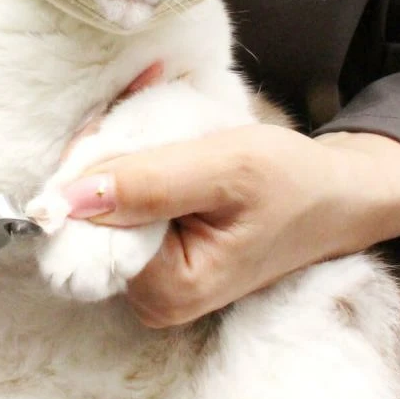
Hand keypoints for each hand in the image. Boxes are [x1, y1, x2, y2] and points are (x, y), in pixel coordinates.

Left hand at [60, 125, 399, 326]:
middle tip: (136, 101)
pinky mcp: (156, 256)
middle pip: (89, 216)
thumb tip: (66, 198)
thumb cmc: (292, 183)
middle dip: (103, 151)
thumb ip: (148, 183)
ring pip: (101, 204)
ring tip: (151, 113)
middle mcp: (150, 297)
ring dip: (118, 149)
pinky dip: (131, 161)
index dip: (89, 168)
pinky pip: (121, 203)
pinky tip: (154, 134)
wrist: (333, 197)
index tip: (112, 120)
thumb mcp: (227, 169)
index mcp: (167, 290)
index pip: (88, 225)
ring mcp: (151, 279)